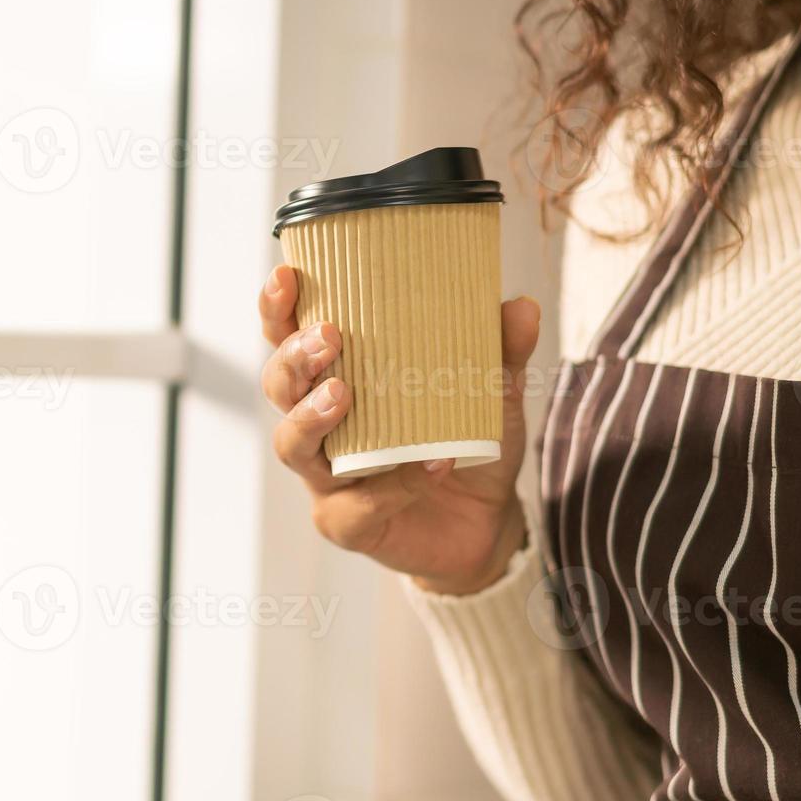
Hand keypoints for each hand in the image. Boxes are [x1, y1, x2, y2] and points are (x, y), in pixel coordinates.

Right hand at [258, 264, 540, 595]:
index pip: (288, 339)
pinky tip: (432, 463)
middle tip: (329, 337)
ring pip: (292, 444)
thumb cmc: (466, 441)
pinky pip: (355, 505)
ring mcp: (326, 477)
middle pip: (278, 387)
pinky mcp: (346, 523)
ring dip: (311, 417)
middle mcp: (317, 426)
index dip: (277, 310)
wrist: (486, 522)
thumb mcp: (491, 391)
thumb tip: (522, 307)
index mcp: (337, 379)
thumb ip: (501, 351)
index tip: (286, 277)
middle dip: (294, 359)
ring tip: (342, 394)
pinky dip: (394, 485)